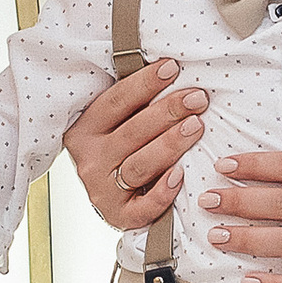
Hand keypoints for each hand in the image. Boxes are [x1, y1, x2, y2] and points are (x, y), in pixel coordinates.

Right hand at [63, 59, 207, 228]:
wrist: (110, 197)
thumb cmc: (122, 149)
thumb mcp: (116, 123)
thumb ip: (134, 103)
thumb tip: (170, 66)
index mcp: (84, 130)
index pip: (115, 102)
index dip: (143, 84)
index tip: (171, 68)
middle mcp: (90, 160)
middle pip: (132, 132)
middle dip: (167, 112)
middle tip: (196, 98)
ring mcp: (102, 190)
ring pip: (140, 165)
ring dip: (170, 144)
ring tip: (196, 126)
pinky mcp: (118, 216)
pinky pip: (143, 207)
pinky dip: (162, 192)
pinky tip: (181, 175)